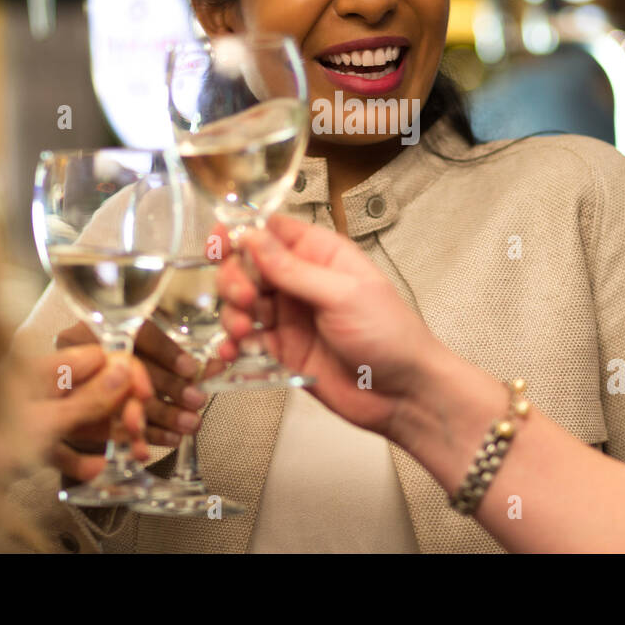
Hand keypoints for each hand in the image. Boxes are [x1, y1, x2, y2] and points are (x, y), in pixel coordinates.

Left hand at [18, 345, 153, 479]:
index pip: (99, 358)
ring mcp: (38, 417)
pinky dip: (83, 458)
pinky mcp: (31, 445)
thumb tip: (125, 369)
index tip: (147, 396)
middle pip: (97, 390)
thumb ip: (89, 399)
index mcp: (46, 371)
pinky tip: (97, 469)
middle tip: (139, 431)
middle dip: (125, 411)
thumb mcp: (47, 422)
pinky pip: (66, 446)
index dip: (127, 374)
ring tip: (137, 456)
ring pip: (87, 420)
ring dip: (113, 437)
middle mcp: (44, 388)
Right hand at [56, 320, 222, 442]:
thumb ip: (179, 355)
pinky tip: (171, 437)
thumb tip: (216, 367)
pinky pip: (114, 429)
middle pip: (129, 368)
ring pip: (122, 399)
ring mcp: (72, 384)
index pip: (136, 332)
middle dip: (169, 387)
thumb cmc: (127, 358)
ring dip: (162, 414)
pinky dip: (147, 434)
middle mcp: (80, 349)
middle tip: (196, 399)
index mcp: (101, 322)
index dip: (166, 351)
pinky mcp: (74, 417)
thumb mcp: (150, 348)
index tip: (191, 368)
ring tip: (190, 422)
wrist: (80, 389)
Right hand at [216, 214, 447, 438]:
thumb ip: (293, 269)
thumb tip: (253, 238)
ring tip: (242, 331)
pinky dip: (233, 345)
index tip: (219, 241)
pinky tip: (233, 352)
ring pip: (241, 303)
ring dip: (232, 314)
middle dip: (234, 279)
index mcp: (321, 255)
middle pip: (247, 266)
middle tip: (245, 298)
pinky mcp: (283, 351)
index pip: (272, 231)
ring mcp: (290, 317)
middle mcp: (301, 282)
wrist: (404, 394)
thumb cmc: (391, 336)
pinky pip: (246, 341)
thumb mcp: (343, 294)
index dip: (241, 232)